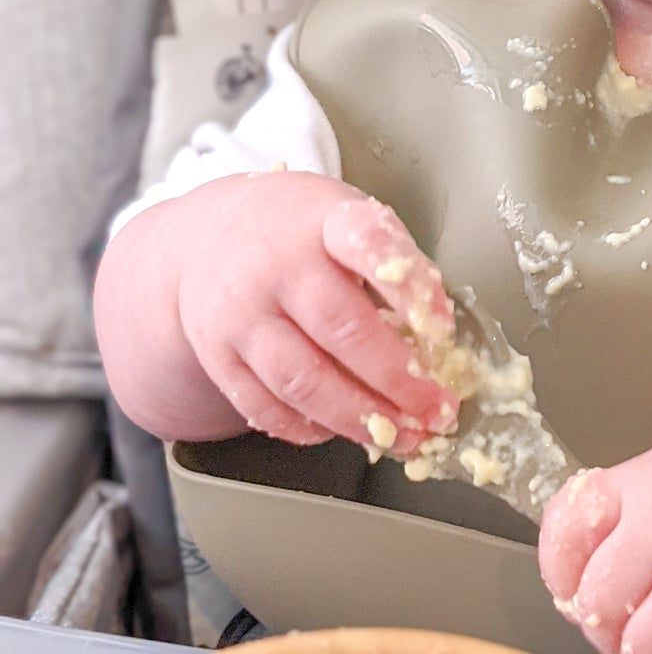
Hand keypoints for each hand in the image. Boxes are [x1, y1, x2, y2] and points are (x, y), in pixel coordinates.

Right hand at [171, 173, 461, 450]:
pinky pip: (264, 406)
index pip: (371, 245)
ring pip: (303, 381)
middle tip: (437, 410)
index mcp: (322, 221)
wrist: (206, 234)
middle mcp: (276, 267)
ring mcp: (241, 314)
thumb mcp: (345, 216)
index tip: (443, 328)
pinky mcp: (217, 356)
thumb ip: (390, 268)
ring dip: (361, 419)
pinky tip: (341, 431)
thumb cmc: (295, 229)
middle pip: (342, 330)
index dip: (411, 290)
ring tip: (404, 437)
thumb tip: (436, 337)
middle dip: (399, 381)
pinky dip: (308, 428)